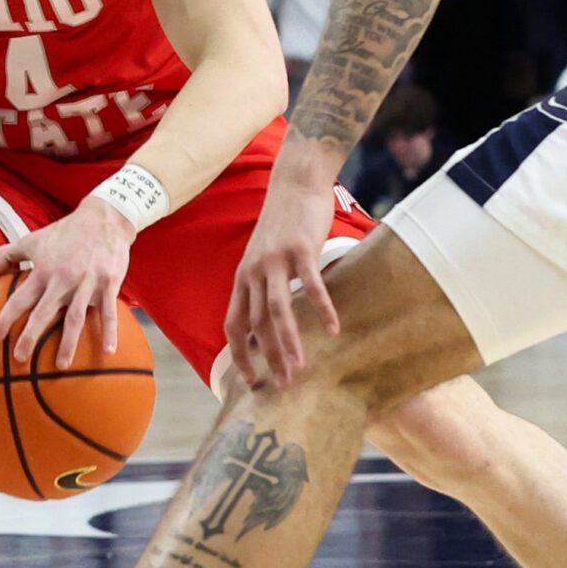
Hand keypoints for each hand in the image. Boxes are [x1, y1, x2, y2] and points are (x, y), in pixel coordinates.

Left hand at [0, 200, 133, 363]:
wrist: (104, 219)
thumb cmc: (65, 232)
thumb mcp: (33, 239)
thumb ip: (7, 255)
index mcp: (43, 270)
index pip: (19, 299)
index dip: (5, 318)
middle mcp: (62, 279)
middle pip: (44, 313)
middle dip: (30, 337)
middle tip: (19, 359)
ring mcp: (86, 283)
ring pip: (75, 318)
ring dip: (69, 343)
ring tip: (62, 366)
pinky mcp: (108, 284)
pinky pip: (109, 312)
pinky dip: (109, 332)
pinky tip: (108, 351)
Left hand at [224, 160, 341, 390]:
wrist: (295, 183)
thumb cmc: (283, 223)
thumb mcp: (263, 256)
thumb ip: (263, 285)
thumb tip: (270, 320)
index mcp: (243, 277)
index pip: (233, 324)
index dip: (240, 354)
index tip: (252, 379)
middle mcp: (253, 272)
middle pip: (257, 324)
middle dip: (269, 357)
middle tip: (283, 384)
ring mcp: (276, 261)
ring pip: (278, 311)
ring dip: (288, 342)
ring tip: (300, 366)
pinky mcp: (301, 251)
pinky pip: (311, 286)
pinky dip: (322, 309)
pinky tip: (333, 329)